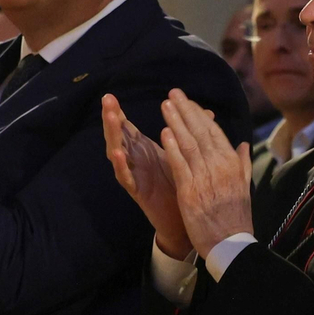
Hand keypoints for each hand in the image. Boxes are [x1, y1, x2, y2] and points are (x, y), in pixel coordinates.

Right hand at [102, 94, 190, 258]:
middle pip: (119, 136)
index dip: (119, 113)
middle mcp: (136, 161)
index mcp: (145, 151)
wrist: (184, 220)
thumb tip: (207, 113)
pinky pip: (126, 177)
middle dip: (112, 118)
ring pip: (117, 153)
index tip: (110, 95)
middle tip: (106, 99)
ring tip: (111, 119)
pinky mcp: (137, 191)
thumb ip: (193, 134)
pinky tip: (118, 153)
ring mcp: (134, 175)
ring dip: (113, 135)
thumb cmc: (182, 185)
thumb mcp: (185, 156)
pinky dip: (121, 165)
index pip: (128, 128)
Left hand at [157, 89, 253, 257]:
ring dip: (176, 122)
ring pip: (189, 144)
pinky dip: (173, 147)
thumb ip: (241, 163)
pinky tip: (164, 132)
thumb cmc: (237, 218)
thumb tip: (242, 145)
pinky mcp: (191, 191)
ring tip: (166, 105)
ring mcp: (205, 178)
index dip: (200, 116)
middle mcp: (220, 166)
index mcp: (232, 164)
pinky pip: (180, 164)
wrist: (232, 244)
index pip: (214, 133)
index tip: (188, 102)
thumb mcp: (244, 187)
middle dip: (186, 111)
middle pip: (201, 133)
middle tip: (174, 94)